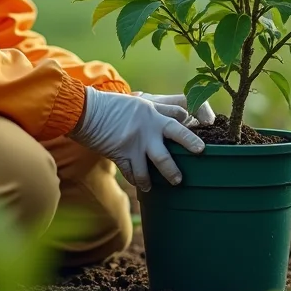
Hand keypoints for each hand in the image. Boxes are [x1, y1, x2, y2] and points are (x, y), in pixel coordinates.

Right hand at [69, 87, 204, 190]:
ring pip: (160, 161)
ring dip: (168, 173)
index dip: (192, 120)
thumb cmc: (109, 106)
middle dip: (190, 144)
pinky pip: (135, 173)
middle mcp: (148, 125)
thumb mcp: (135, 104)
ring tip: (174, 181)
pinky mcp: (124, 154)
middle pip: (176, 134)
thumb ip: (154, 112)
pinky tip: (143, 186)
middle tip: (200, 152)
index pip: (178, 114)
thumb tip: (176, 120)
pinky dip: (139, 180)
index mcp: (151, 111)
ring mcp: (137, 141)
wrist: (85, 112)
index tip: (204, 126)